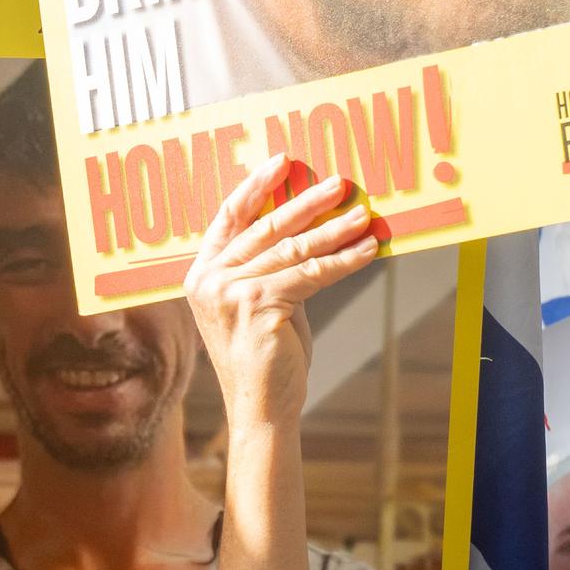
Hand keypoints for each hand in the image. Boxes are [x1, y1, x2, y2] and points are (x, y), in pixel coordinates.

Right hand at [185, 159, 379, 429]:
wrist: (261, 407)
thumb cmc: (266, 357)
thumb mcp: (261, 302)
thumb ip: (271, 267)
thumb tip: (309, 226)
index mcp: (202, 274)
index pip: (229, 217)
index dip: (257, 186)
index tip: (284, 161)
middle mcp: (209, 280)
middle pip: (266, 227)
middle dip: (307, 202)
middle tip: (339, 184)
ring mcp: (229, 292)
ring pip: (292, 249)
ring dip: (335, 230)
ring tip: (364, 215)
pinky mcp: (257, 304)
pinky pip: (310, 274)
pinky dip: (344, 261)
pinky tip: (367, 250)